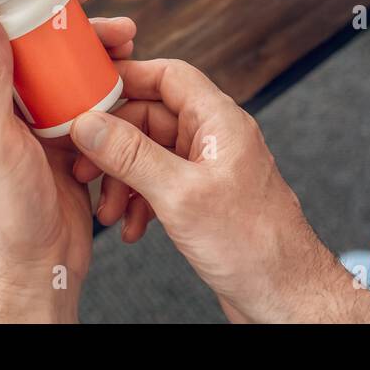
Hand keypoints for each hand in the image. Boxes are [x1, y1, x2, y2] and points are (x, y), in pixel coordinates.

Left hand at [0, 0, 135, 322]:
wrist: (32, 271)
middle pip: (28, 40)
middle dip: (69, 22)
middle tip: (106, 17)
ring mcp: (28, 122)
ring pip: (60, 67)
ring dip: (94, 52)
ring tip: (129, 47)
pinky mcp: (60, 139)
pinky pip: (84, 98)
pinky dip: (107, 85)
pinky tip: (127, 86)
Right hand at [69, 59, 369, 323]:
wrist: (284, 294)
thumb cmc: (253, 245)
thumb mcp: (180, 195)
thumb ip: (131, 155)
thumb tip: (90, 124)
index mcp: (220, 121)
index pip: (170, 76)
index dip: (128, 78)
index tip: (88, 93)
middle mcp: (216, 138)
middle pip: (152, 117)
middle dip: (115, 144)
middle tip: (85, 167)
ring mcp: (210, 169)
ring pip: (152, 154)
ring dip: (124, 179)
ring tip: (109, 211)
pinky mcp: (205, 198)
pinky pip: (161, 184)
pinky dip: (141, 201)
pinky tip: (132, 227)